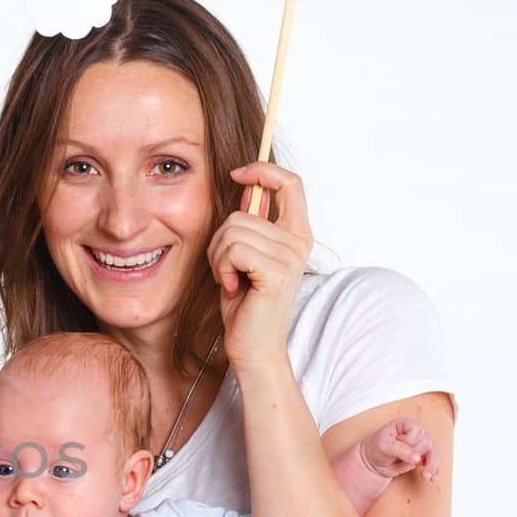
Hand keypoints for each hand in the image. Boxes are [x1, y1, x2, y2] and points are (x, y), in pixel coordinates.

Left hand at [208, 161, 313, 371]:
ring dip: (219, 258)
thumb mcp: (245, 256)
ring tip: (232, 280)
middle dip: (219, 241)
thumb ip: (251, 223)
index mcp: (296, 233)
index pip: (290, 183)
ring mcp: (290, 256)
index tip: (238, 174)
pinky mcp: (277, 271)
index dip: (263, 170)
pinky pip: (234, 250)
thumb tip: (247, 187)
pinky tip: (234, 288)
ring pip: (232, 231)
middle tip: (227, 269)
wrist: (253, 346)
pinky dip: (223, 269)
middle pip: (242, 212)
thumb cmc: (245, 303)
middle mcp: (298, 241)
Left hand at [359, 417, 440, 483]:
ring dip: (431, 466)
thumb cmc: (376, 448)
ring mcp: (421, 446)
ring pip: (433, 454)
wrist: (372, 462)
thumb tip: (418, 458)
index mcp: (406, 424)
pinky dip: (433, 471)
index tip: (395, 447)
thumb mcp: (385, 446)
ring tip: (426, 476)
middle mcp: (416, 433)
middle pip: (426, 443)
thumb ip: (401, 450)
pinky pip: (432, 463)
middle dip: (417, 454)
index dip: (409, 442)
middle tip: (401, 459)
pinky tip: (432, 478)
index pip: (417, 431)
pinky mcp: (422, 458)